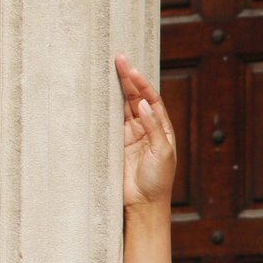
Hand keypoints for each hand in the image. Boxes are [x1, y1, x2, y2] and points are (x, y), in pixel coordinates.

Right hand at [115, 53, 175, 210]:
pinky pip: (110, 122)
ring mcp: (129, 136)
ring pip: (122, 106)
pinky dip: (105, 108)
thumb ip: (153, 128)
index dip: (142, 84)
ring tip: (109, 68)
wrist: (143, 204)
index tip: (131, 69)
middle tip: (118, 58)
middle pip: (135, 98)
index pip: (151, 100)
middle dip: (127, 79)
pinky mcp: (115, 144)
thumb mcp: (162, 153)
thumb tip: (142, 103)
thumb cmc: (158, 181)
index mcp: (162, 129)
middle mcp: (146, 129)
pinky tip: (100, 93)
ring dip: (116, 89)